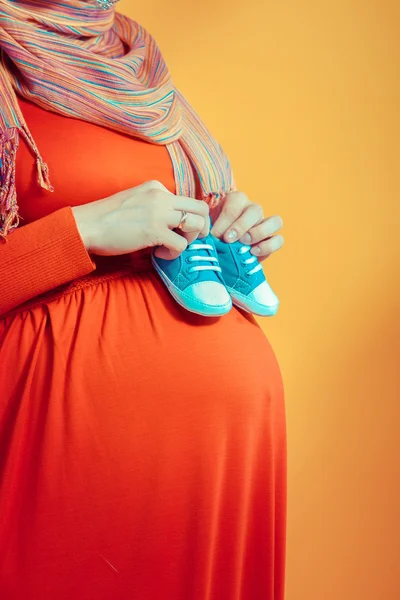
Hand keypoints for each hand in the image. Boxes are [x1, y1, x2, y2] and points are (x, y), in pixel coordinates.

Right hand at [71, 180, 209, 259]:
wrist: (86, 226)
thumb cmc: (106, 218)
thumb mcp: (135, 201)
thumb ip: (155, 206)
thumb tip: (172, 223)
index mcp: (156, 187)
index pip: (187, 200)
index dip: (189, 218)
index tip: (180, 230)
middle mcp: (161, 195)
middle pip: (201, 208)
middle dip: (201, 227)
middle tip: (189, 239)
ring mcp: (159, 212)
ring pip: (196, 225)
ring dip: (188, 240)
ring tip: (171, 246)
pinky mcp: (154, 231)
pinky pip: (181, 244)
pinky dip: (174, 253)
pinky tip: (159, 253)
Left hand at [210, 191, 283, 260]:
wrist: (219, 248)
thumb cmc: (212, 234)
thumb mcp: (208, 227)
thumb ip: (210, 230)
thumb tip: (211, 237)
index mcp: (236, 201)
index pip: (236, 203)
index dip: (226, 220)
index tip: (215, 235)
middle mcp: (253, 209)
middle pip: (256, 210)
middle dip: (241, 226)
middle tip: (228, 239)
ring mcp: (265, 224)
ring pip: (275, 221)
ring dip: (259, 233)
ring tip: (244, 244)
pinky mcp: (271, 240)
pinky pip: (279, 240)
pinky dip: (268, 246)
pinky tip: (253, 253)